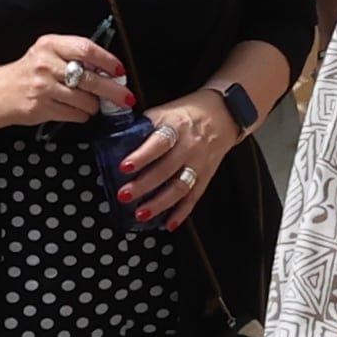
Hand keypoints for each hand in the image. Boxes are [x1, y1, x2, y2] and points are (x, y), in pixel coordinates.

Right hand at [0, 34, 132, 130]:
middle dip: (113, 90)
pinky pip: (75, 114)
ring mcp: (43, 87)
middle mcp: (46, 64)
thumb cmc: (28, 72)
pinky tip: (79, 111)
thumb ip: (74, 55)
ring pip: (85, 100)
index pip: (87, 49)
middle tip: (126, 97)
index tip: (120, 71)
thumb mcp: (48, 53)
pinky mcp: (42, 107)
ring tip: (94, 104)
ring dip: (95, 105)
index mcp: (50, 44)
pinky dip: (82, 115)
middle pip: (91, 78)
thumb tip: (109, 68)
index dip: (108, 61)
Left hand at [114, 88, 236, 230]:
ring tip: (140, 214)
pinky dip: (181, 212)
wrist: (223, 114)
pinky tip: (168, 224)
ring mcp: (199, 164)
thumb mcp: (164, 112)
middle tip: (123, 196)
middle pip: (166, 169)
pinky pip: (194, 197)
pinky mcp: (206, 176)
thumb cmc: (186, 113)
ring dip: (160, 203)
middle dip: (144, 185)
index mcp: (176, 126)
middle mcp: (189, 146)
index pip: (158, 143)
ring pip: (180, 187)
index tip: (123, 166)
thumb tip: (113, 140)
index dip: (142, 156)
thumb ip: (142, 126)